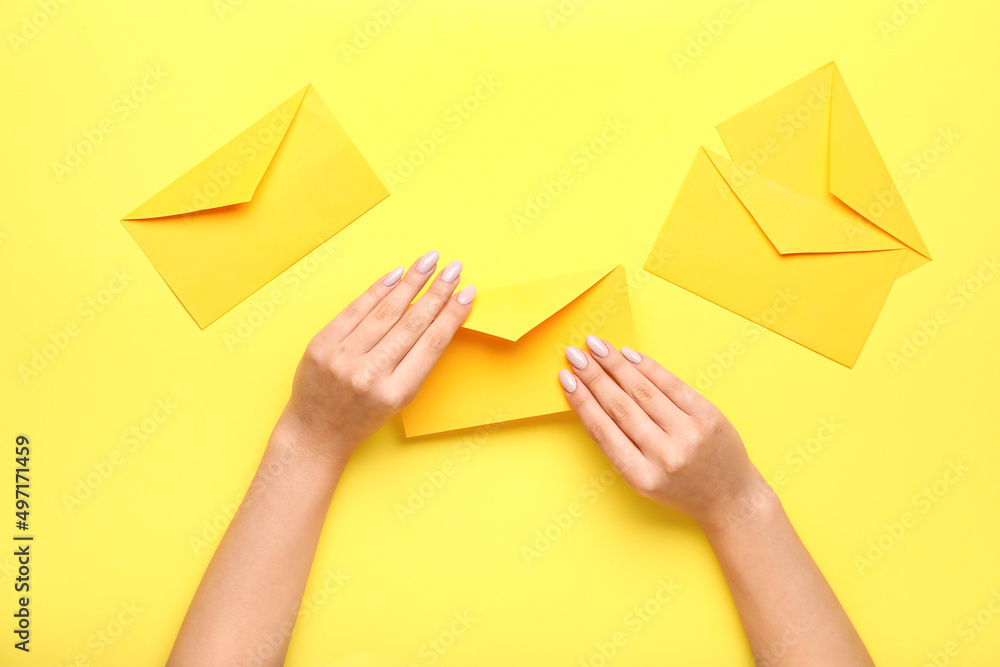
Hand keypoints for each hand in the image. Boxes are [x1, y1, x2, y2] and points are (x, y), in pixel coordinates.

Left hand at [276, 250, 475, 465]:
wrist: (317, 431)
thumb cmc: (363, 416)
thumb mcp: (399, 398)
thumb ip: (416, 361)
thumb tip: (438, 314)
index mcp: (395, 393)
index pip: (431, 344)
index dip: (452, 315)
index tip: (467, 293)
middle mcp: (369, 375)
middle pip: (411, 323)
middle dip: (437, 291)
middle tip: (454, 267)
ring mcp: (342, 358)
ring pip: (385, 311)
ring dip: (411, 282)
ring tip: (430, 261)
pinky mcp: (321, 345)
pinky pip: (355, 310)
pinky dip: (378, 290)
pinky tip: (397, 274)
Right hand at [558, 336, 768, 531]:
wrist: (730, 497)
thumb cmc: (680, 489)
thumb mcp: (642, 478)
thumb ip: (619, 444)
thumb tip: (593, 397)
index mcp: (641, 476)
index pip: (603, 430)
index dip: (582, 401)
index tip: (565, 378)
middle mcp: (665, 456)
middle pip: (620, 406)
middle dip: (593, 376)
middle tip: (575, 355)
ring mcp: (689, 435)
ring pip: (643, 392)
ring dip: (615, 365)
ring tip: (596, 347)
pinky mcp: (708, 417)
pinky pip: (672, 385)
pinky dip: (648, 367)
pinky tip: (628, 355)